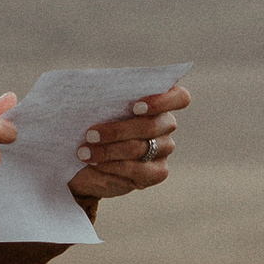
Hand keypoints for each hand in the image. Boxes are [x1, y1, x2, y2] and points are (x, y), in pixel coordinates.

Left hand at [72, 83, 190, 201]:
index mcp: (159, 101)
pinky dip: (114, 167)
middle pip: (151, 126)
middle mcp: (166, 124)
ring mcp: (164, 149)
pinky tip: (96, 164)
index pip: (179, 98)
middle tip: (90, 134)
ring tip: (84, 152)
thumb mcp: (95, 108)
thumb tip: (96, 91)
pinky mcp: (157, 172)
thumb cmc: (92, 124)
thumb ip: (105, 98)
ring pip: (140, 148)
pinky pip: (139, 170)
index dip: (163, 101)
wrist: (84, 159)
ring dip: (109, 151)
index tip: (135, 107)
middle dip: (117, 131)